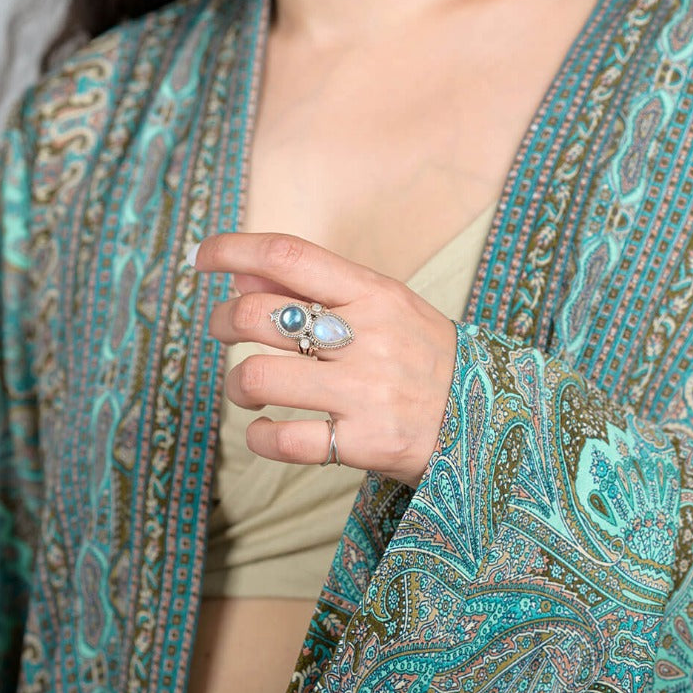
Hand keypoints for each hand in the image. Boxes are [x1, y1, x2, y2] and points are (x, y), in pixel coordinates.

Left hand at [193, 233, 457, 488]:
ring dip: (234, 383)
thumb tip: (242, 274)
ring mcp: (367, 391)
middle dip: (222, 321)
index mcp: (374, 292)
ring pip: (259, 377)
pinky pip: (284, 440)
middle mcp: (369, 336)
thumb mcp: (385, 306)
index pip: (289, 254)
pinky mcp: (366, 443)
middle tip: (222, 329)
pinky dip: (258, 437)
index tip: (202, 257)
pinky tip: (264, 430)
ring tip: (244, 389)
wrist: (490, 420)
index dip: (233, 249)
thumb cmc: (426, 356)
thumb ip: (316, 287)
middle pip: (259, 314)